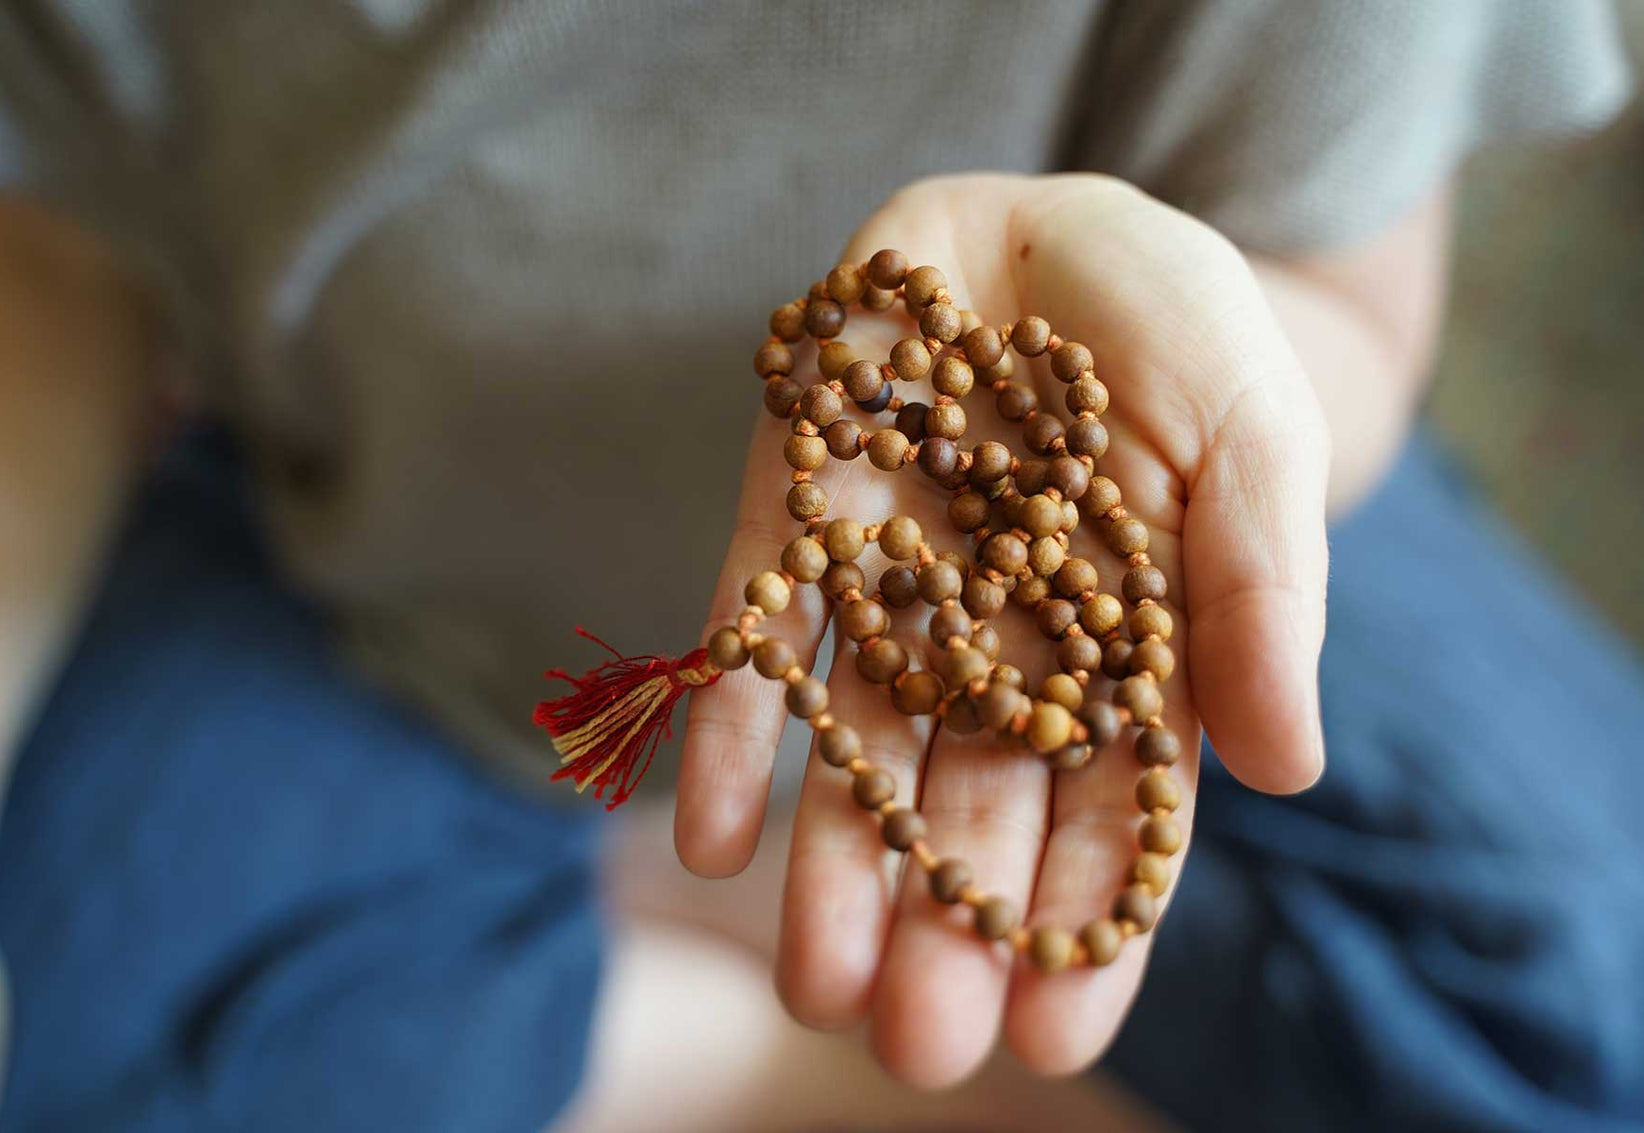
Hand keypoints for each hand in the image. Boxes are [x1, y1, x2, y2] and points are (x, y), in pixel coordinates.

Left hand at [675, 174, 1329, 1084]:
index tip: (1055, 1028)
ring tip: (815, 982)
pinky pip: (753, 634)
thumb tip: (1287, 771)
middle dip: (945, 923)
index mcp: (1120, 650)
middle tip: (919, 1043)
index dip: (1080, 916)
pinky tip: (707, 836)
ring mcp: (890, 586)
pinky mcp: (798, 519)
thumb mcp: (1255, 440)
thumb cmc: (1179, 335)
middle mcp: (996, 642)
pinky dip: (729, 728)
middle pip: (970, 802)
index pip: (1104, 809)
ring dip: (833, 864)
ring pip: (859, 745)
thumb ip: (1265, 593)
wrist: (1050, 223)